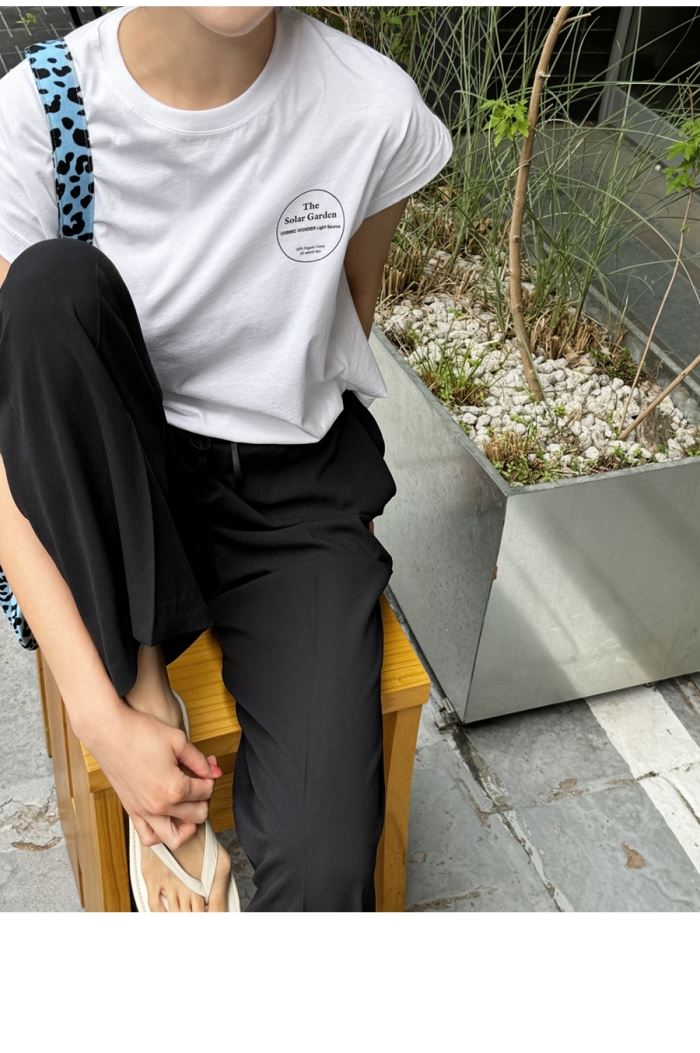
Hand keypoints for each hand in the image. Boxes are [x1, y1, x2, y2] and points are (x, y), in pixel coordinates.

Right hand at [80, 701, 222, 851]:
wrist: (108, 732)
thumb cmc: (139, 733)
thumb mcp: (178, 741)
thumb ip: (200, 760)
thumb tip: (214, 771)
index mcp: (174, 788)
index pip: (206, 790)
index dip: (210, 776)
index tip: (208, 766)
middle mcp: (159, 806)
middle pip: (197, 814)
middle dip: (204, 798)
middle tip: (200, 781)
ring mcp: (144, 811)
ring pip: (174, 838)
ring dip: (187, 827)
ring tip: (190, 810)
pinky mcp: (131, 810)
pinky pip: (148, 836)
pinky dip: (161, 835)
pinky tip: (167, 820)